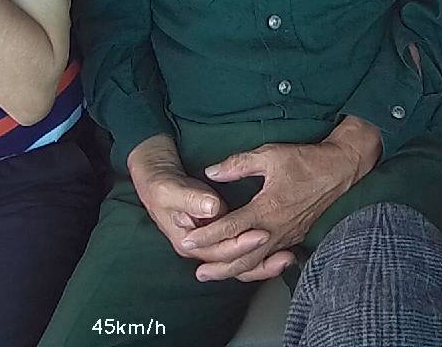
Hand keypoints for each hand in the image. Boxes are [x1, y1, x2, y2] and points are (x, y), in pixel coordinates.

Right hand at [126, 137, 270, 266]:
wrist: (153, 178)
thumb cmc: (160, 183)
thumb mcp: (169, 187)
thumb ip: (191, 198)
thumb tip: (212, 207)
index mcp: (186, 239)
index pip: (218, 249)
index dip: (240, 243)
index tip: (261, 233)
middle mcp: (199, 249)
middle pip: (233, 262)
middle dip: (258, 256)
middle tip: (282, 248)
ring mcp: (210, 246)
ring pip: (240, 264)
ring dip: (264, 264)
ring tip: (287, 258)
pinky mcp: (219, 239)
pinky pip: (242, 256)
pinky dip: (262, 258)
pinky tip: (281, 254)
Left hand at [182, 141, 366, 282]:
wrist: (338, 170)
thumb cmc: (305, 161)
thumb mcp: (269, 155)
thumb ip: (238, 164)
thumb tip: (211, 172)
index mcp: (267, 208)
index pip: (230, 228)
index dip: (207, 235)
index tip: (188, 239)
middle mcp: (276, 228)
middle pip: (242, 257)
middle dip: (218, 266)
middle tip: (197, 272)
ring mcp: (287, 236)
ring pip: (257, 262)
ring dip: (234, 271)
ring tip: (214, 275)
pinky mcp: (294, 237)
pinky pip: (270, 259)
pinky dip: (254, 268)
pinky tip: (243, 269)